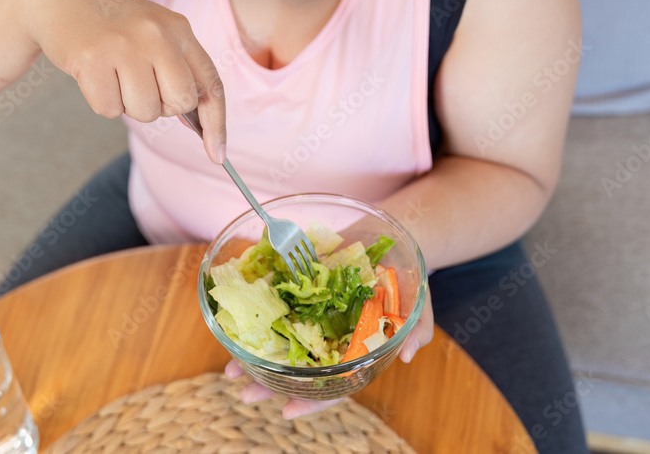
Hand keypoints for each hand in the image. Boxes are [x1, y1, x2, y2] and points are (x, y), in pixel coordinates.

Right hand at [28, 0, 225, 162]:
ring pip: (145, 112)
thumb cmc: (114, 29)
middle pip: (179, 103)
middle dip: (162, 107)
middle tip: (141, 85)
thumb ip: (180, 69)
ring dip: (128, 105)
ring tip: (115, 75)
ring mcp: (123, 46)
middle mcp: (155, 34)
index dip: (216, 123)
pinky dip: (101, 101)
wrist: (60, 4)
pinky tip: (95, 75)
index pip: (210, 84)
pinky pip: (109, 110)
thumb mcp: (155, 35)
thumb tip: (200, 125)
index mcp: (178, 29)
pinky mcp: (91, 59)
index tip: (217, 155)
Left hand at [225, 289, 433, 418]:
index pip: (333, 386)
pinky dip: (253, 323)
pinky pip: (272, 314)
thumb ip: (417, 330)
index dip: (313, 402)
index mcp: (353, 354)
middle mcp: (328, 342)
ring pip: (280, 349)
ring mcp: (310, 320)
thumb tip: (406, 356)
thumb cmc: (405, 279)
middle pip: (298, 373)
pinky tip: (233, 330)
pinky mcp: (297, 297)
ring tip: (230, 370)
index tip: (288, 412)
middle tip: (246, 394)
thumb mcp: (419, 304)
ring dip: (253, 360)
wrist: (387, 238)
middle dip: (270, 386)